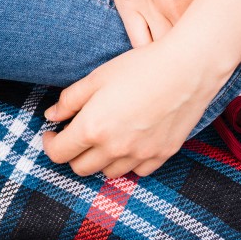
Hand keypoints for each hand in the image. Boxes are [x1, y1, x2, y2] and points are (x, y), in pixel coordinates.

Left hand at [42, 39, 226, 178]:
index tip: (53, 134)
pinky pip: (137, 171)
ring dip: (100, 160)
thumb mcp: (97, 77)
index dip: (50, 144)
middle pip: (80, 169)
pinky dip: (128, 162)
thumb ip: (69, 100)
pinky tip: (130, 143)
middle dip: (74, 154)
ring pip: (108, 173)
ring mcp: (139, 156)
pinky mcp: (161, 156)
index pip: (58, 154)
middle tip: (78, 137)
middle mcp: (114, 149)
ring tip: (105, 139)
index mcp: (92, 129)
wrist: (190, 67)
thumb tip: (51, 116)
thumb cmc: (142, 66)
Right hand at [104, 0, 240, 65]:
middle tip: (222, 74)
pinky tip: (157, 69)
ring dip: (180, 69)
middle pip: (198, 47)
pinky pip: (140, 44)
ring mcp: (151, 9)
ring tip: (190, 81)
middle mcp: (177, 4)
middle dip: (212, 64)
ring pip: (168, 52)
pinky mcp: (129, 7)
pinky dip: (149, 60)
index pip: (225, 27)